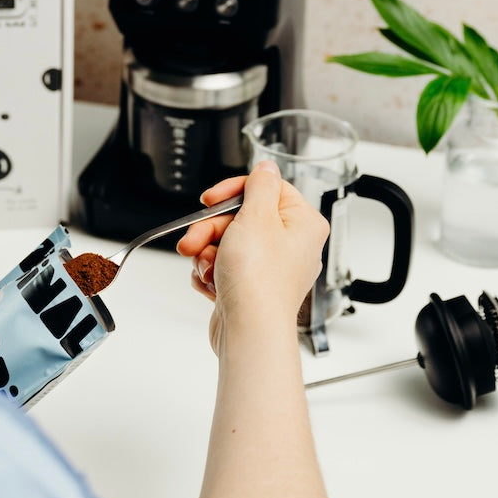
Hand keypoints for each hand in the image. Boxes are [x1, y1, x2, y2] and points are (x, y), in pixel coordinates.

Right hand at [176, 160, 328, 351]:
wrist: (249, 330)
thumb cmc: (259, 280)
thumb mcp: (256, 216)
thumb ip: (260, 185)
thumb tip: (266, 167)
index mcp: (302, 223)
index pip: (267, 188)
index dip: (233, 191)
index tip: (211, 199)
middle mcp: (291, 245)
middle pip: (241, 217)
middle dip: (210, 229)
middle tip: (194, 239)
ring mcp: (270, 268)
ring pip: (227, 243)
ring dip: (207, 252)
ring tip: (205, 266)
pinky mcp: (251, 287)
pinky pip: (224, 267)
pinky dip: (211, 272)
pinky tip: (210, 282)